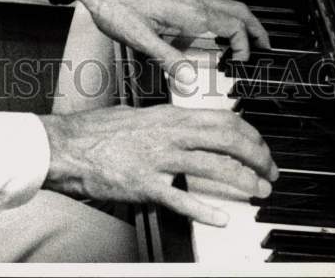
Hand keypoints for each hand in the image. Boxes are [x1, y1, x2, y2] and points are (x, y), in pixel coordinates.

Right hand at [40, 105, 277, 225]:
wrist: (66, 146)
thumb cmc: (96, 132)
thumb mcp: (137, 116)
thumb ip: (164, 123)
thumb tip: (186, 128)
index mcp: (168, 116)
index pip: (221, 118)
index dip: (248, 133)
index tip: (260, 146)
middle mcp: (168, 134)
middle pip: (226, 139)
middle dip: (255, 155)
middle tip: (268, 170)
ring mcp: (158, 159)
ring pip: (213, 166)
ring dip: (241, 180)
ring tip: (257, 191)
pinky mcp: (145, 185)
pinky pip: (181, 198)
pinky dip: (205, 209)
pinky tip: (221, 218)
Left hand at [60, 0, 268, 64]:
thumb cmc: (114, 1)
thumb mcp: (139, 39)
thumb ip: (168, 61)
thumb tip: (190, 81)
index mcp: (189, 11)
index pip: (234, 27)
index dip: (244, 47)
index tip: (242, 63)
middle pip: (238, 9)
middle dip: (256, 29)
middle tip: (265, 47)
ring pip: (224, 3)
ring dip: (239, 21)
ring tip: (242, 41)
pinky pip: (208, 1)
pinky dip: (220, 15)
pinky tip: (208, 31)